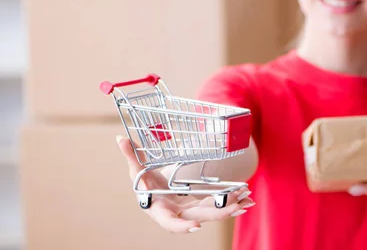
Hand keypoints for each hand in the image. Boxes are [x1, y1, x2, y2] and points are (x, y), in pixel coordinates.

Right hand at [116, 135, 254, 232]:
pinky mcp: (200, 205)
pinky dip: (230, 200)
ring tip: (247, 199)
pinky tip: (244, 195)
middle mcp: (177, 213)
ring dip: (229, 206)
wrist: (153, 190)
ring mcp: (190, 210)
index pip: (169, 222)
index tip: (195, 226)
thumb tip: (119, 138)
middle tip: (236, 206)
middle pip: (199, 216)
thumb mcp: (136, 170)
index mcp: (160, 209)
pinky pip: (217, 203)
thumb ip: (131, 156)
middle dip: (218, 213)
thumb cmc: (143, 182)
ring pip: (212, 211)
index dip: (181, 226)